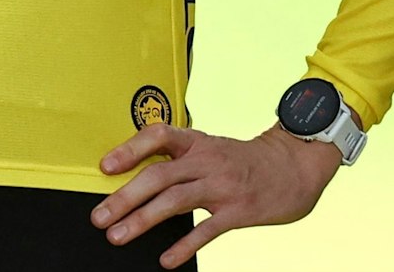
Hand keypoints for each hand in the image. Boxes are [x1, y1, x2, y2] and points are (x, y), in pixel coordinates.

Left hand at [94, 122, 342, 267]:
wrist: (294, 166)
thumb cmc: (242, 161)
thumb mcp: (210, 148)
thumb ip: (178, 160)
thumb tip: (132, 176)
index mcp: (196, 142)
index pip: (158, 136)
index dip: (129, 149)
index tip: (105, 167)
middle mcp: (206, 161)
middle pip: (158, 176)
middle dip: (124, 197)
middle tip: (99, 217)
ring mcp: (222, 186)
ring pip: (175, 201)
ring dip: (142, 220)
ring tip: (117, 236)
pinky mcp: (239, 211)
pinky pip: (207, 230)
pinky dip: (184, 246)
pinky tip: (166, 260)